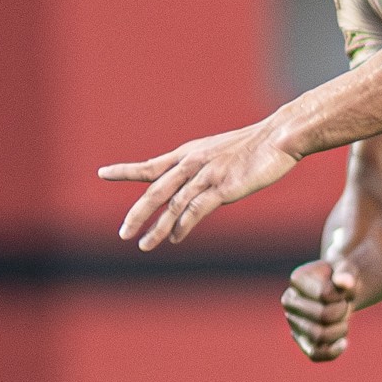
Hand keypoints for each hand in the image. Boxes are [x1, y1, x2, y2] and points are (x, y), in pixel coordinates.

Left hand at [101, 119, 301, 251]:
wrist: (279, 136)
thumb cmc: (255, 146)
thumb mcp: (222, 153)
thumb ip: (205, 168)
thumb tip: (196, 187)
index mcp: (188, 154)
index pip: (150, 165)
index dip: (126, 170)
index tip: (102, 172)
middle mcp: (191, 163)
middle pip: (155, 190)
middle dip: (137, 213)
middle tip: (123, 233)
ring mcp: (206, 175)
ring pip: (172, 205)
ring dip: (158, 228)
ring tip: (144, 245)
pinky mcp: (222, 187)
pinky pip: (196, 209)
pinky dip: (183, 225)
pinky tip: (176, 238)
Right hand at [284, 257, 362, 361]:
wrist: (341, 291)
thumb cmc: (343, 278)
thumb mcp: (348, 269)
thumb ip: (347, 272)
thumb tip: (345, 282)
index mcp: (297, 280)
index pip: (325, 294)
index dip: (341, 295)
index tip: (342, 289)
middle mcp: (290, 302)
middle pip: (323, 316)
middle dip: (343, 311)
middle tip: (345, 304)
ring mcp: (294, 322)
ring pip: (320, 336)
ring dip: (341, 328)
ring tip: (343, 318)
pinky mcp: (302, 340)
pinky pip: (314, 354)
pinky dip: (332, 351)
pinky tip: (344, 342)